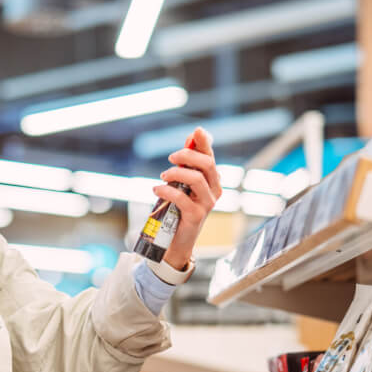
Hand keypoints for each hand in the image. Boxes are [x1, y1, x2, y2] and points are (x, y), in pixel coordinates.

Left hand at [154, 126, 221, 270]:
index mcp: (212, 181)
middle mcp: (214, 191)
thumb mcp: (181, 185)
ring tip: (163, 176)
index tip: (197, 131)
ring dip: (176, 173)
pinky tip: (156, 190)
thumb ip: (186, 164)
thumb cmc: (178, 211)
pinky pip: (182, 197)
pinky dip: (167, 191)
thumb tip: (190, 139)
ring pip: (197, 179)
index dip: (204, 143)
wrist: (176, 241)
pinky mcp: (197, 215)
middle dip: (187, 155)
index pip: (210, 157)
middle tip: (170, 158)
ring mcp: (207, 203)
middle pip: (207, 164)